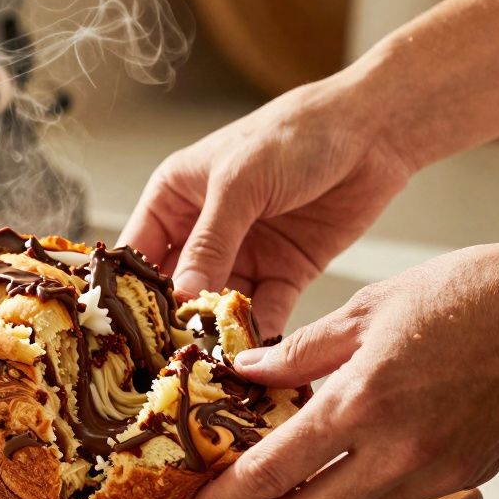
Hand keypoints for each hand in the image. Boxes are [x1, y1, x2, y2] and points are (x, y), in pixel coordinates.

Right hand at [118, 80, 412, 333]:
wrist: (371, 132)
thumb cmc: (293, 135)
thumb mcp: (240, 183)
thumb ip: (210, 241)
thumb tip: (183, 294)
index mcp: (175, 198)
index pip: (139, 251)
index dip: (131, 290)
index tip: (127, 332)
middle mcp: (204, 230)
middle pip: (178, 287)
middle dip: (175, 321)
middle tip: (168, 361)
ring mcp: (244, 254)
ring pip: (220, 305)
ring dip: (218, 332)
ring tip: (212, 366)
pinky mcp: (284, 272)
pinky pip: (265, 311)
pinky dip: (260, 333)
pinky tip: (255, 356)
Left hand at [187, 236, 498, 498]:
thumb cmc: (473, 293)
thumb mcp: (370, 308)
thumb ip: (303, 350)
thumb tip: (250, 371)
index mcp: (362, 401)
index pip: (275, 470)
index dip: (231, 496)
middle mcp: (398, 450)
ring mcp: (438, 469)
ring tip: (284, 492)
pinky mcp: (469, 473)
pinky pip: (401, 498)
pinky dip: (363, 494)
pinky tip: (348, 468)